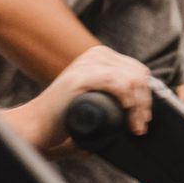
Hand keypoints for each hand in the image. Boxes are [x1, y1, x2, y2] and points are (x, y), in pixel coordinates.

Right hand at [21, 46, 154, 145]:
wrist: (37, 125)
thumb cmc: (67, 116)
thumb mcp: (96, 96)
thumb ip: (114, 91)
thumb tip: (143, 102)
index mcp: (101, 57)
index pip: (138, 71)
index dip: (146, 96)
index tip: (142, 119)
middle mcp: (95, 55)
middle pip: (139, 75)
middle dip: (144, 102)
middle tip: (139, 126)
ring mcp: (87, 64)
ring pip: (132, 80)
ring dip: (138, 107)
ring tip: (134, 127)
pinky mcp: (80, 77)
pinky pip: (117, 83)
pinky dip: (127, 100)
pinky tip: (124, 113)